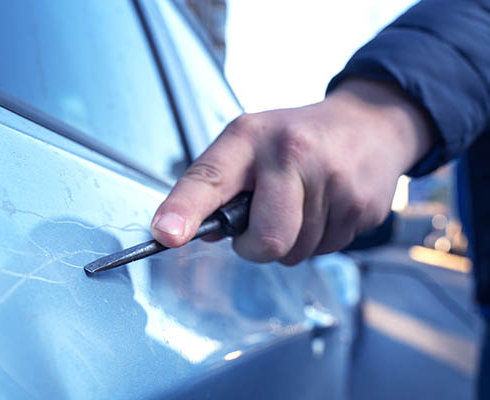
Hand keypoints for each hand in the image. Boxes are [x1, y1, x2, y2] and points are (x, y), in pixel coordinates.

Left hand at [151, 79, 432, 264]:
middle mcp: (291, 154)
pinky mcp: (363, 206)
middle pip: (266, 240)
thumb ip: (218, 186)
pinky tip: (326, 206)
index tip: (167, 234)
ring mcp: (333, 180)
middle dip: (257, 246)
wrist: (370, 123)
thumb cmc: (296, 138)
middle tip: (263, 219)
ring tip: (302, 202)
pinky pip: (327, 250)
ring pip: (296, 253)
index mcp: (250, 137)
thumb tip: (195, 231)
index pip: (209, 178)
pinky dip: (319, 238)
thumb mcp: (250, 142)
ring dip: (291, 241)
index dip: (184, 209)